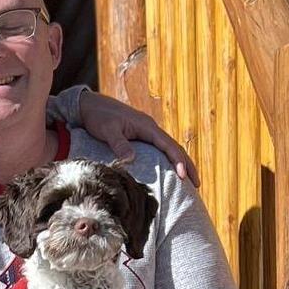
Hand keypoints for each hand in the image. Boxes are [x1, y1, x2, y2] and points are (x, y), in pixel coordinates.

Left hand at [77, 88, 196, 185]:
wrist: (90, 104)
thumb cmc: (98, 116)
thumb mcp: (107, 130)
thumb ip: (120, 144)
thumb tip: (131, 160)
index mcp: (146, 126)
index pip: (168, 146)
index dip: (178, 162)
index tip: (183, 177)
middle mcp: (150, 128)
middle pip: (175, 147)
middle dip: (187, 165)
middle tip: (198, 184)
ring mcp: (147, 131)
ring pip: (169, 148)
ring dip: (181, 162)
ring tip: (189, 180)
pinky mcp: (141, 135)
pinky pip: (161, 148)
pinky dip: (170, 158)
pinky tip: (171, 169)